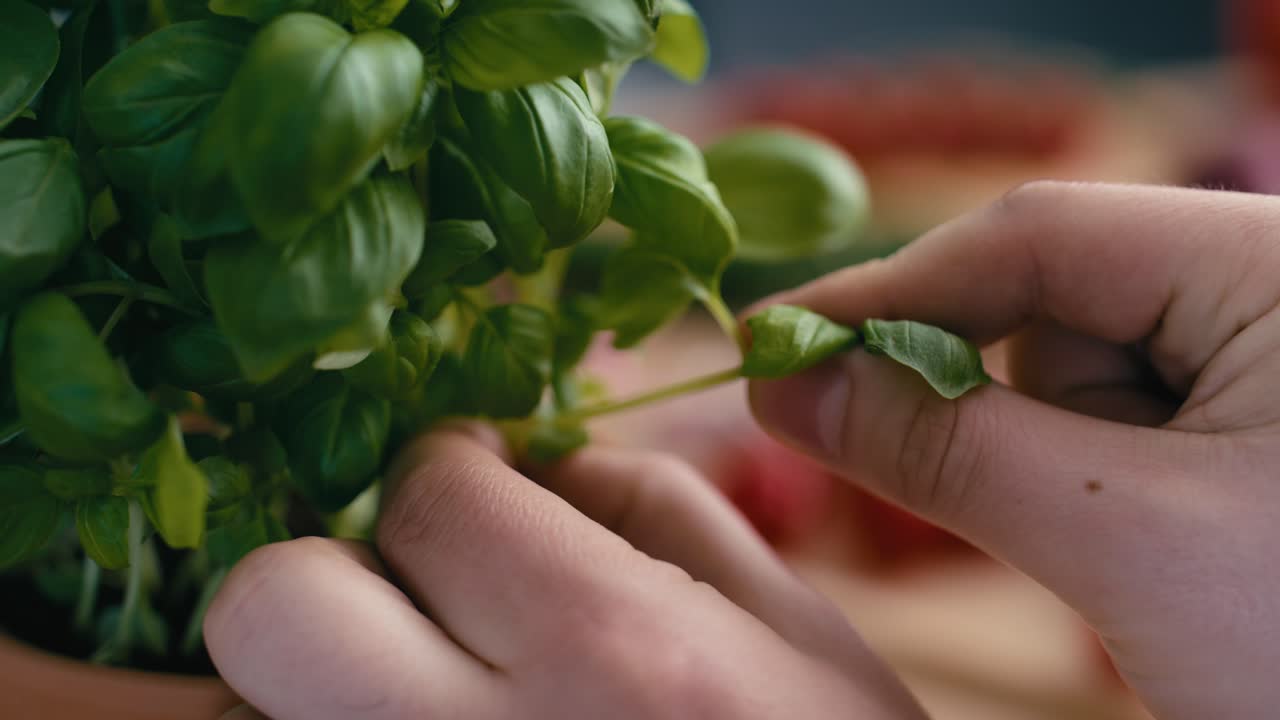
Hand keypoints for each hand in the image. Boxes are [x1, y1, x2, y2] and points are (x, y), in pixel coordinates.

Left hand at [204, 426, 923, 718]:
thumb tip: (533, 455)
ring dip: (316, 670)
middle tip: (417, 581)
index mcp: (613, 654)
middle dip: (335, 563)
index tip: (476, 479)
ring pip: (245, 712)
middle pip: (271, 603)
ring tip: (424, 681)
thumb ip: (662, 509)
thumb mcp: (801, 638)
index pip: (429, 496)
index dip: (449, 465)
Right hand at [749, 181, 1279, 718]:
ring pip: (1086, 378)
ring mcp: (1276, 360)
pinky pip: (1126, 428)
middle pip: (1060, 302)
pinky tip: (1151, 558)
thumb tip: (787, 382)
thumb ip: (943, 446)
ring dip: (1060, 466)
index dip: (892, 290)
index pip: (1041, 234)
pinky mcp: (1263, 429)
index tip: (777, 346)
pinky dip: (1093, 488)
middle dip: (995, 402)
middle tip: (954, 484)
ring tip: (1141, 563)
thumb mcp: (1124, 542)